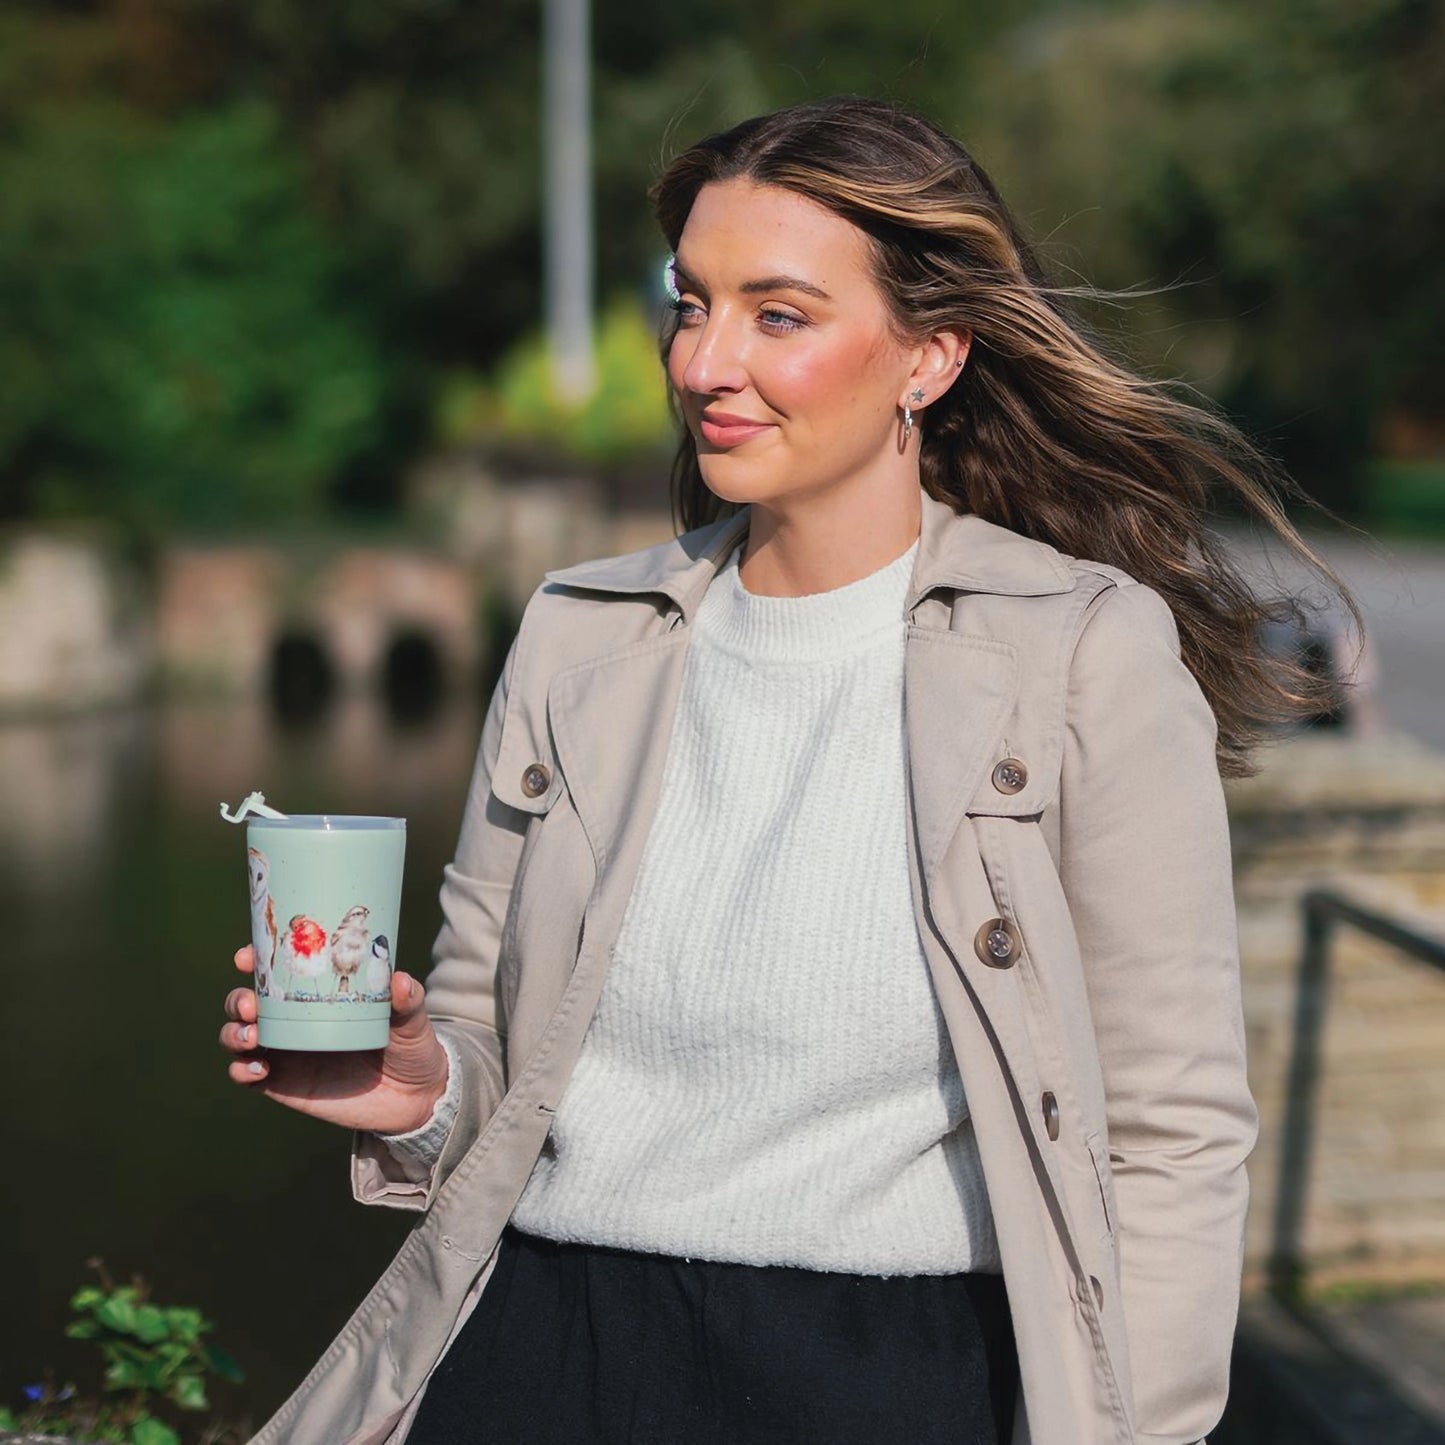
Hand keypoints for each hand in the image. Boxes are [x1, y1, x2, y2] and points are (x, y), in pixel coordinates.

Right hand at [220, 945, 450, 1134]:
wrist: (413, 1098)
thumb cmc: (410, 1046)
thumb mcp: (411, 1020)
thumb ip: (407, 1000)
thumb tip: (397, 979)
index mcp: (317, 994)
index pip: (276, 970)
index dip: (254, 959)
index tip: (248, 957)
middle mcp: (293, 1019)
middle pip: (246, 1001)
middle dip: (238, 999)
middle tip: (252, 1005)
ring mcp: (285, 1051)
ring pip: (238, 1035)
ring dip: (234, 1032)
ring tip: (253, 1037)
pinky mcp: (283, 1084)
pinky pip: (246, 1074)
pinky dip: (241, 1069)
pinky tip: (259, 1069)